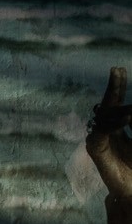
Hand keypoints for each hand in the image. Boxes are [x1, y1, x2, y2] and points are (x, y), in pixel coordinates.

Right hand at [87, 67, 131, 199]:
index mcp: (118, 131)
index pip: (117, 105)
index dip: (117, 87)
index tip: (119, 69)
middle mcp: (107, 135)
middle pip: (107, 106)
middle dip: (112, 88)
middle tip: (117, 71)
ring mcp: (99, 143)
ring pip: (103, 117)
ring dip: (118, 108)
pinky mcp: (96, 154)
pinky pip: (100, 134)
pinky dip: (113, 125)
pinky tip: (127, 118)